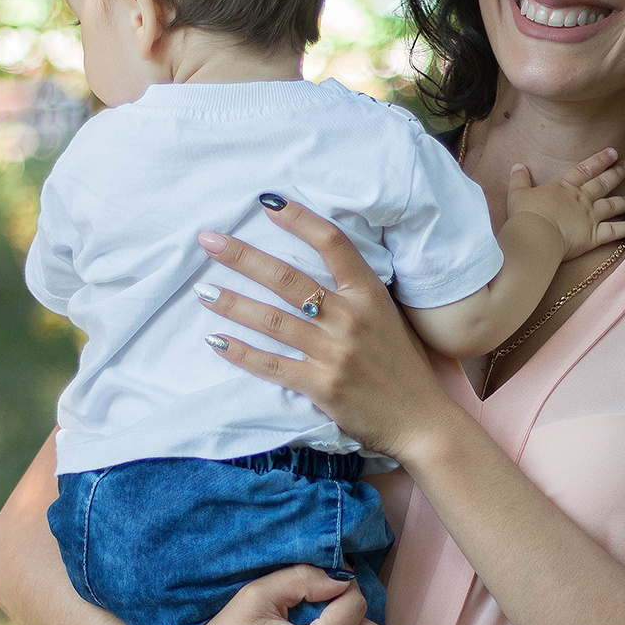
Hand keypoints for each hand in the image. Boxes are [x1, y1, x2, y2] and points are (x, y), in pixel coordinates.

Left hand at [195, 197, 456, 461]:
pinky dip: (241, 353)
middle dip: (243, 257)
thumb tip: (318, 271)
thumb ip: (356, 295)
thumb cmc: (403, 368)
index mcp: (369, 294)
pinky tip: (216, 341)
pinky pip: (271, 365)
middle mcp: (350, 318)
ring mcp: (334, 353)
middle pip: (288, 278)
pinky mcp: (321, 386)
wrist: (422, 421)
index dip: (299, 219)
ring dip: (232, 303)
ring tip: (202, 290)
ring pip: (272, 320)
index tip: (266, 202)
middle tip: (208, 241)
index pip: (332, 243)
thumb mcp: (390, 318)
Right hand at [506, 149, 624, 260]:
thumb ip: (519, 179)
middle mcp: (581, 199)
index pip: (585, 169)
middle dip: (616, 174)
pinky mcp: (593, 236)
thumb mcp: (518, 193)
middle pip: (603, 184)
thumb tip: (517, 166)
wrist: (535, 234)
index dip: (600, 160)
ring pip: (612, 206)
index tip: (613, 152)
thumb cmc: (525, 215)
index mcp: (564, 188)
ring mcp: (590, 217)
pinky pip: (614, 232)